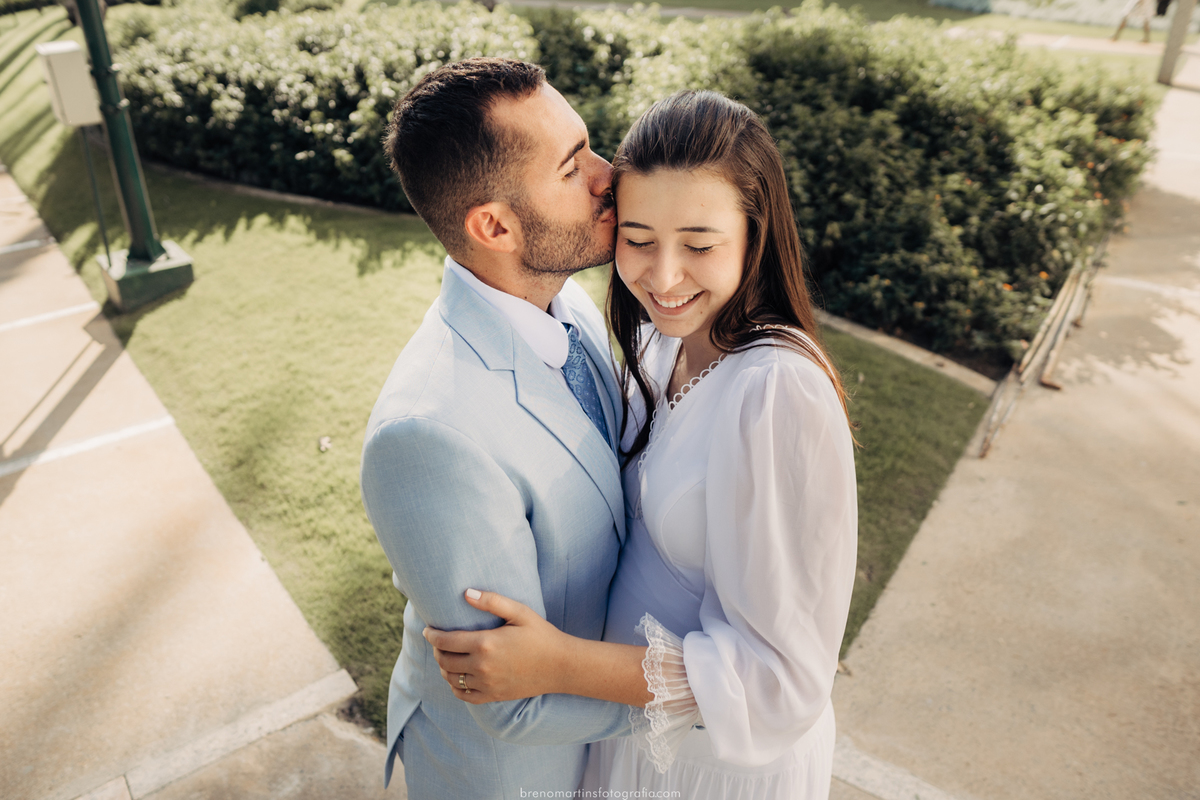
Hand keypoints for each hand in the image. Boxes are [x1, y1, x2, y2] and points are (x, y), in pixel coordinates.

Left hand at [424, 589, 569, 704]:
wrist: (561, 666)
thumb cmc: (541, 634)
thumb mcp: (520, 612)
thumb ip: (492, 601)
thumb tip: (466, 593)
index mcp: (486, 643)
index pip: (446, 641)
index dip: (432, 635)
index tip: (428, 630)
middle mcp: (482, 666)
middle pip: (445, 660)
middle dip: (437, 650)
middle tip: (438, 642)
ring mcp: (487, 684)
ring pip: (451, 678)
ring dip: (444, 668)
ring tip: (447, 657)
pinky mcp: (493, 696)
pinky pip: (464, 695)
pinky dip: (455, 687)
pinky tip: (457, 678)